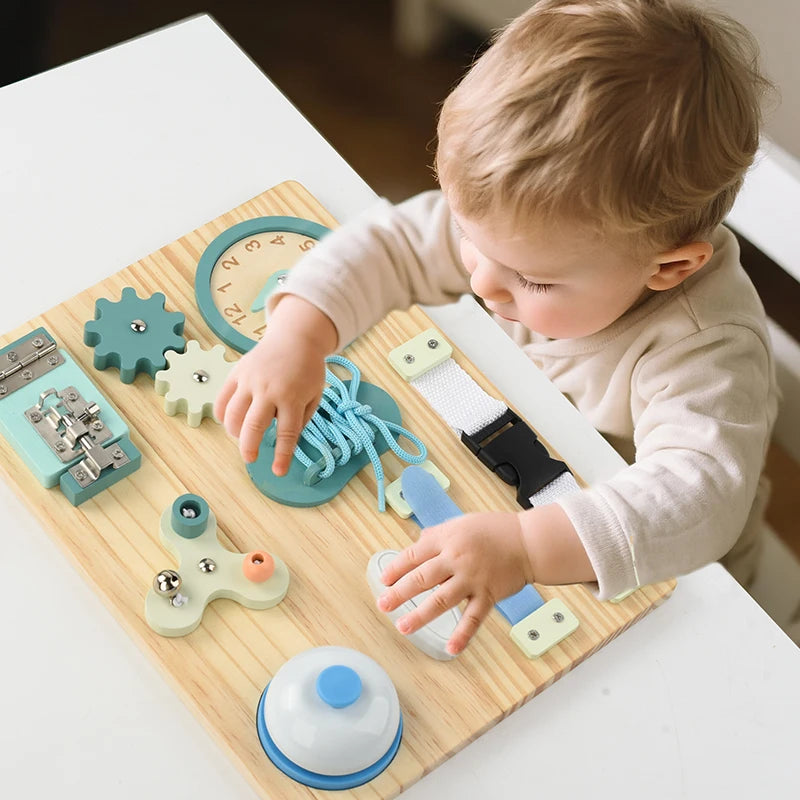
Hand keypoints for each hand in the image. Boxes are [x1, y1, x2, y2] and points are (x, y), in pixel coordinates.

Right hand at [214, 295, 336, 470]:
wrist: (296, 338)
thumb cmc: (308, 370)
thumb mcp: (315, 395)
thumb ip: (301, 419)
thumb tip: (286, 442)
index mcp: (293, 397)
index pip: (287, 433)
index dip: (282, 456)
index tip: (278, 472)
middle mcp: (270, 389)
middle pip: (254, 426)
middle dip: (249, 447)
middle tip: (251, 458)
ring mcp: (250, 380)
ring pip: (233, 414)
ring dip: (235, 432)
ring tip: (242, 438)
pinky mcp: (237, 372)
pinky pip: (222, 398)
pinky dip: (222, 414)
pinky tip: (229, 423)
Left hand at [377, 511, 532, 654]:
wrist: (527, 541)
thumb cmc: (495, 529)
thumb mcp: (461, 523)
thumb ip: (437, 535)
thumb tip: (417, 544)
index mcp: (446, 539)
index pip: (414, 555)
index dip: (396, 568)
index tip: (384, 580)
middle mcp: (456, 559)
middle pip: (421, 578)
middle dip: (399, 593)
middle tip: (383, 605)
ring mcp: (471, 579)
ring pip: (441, 600)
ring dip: (420, 615)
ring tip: (403, 627)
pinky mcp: (488, 595)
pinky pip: (473, 618)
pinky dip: (462, 635)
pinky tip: (451, 648)